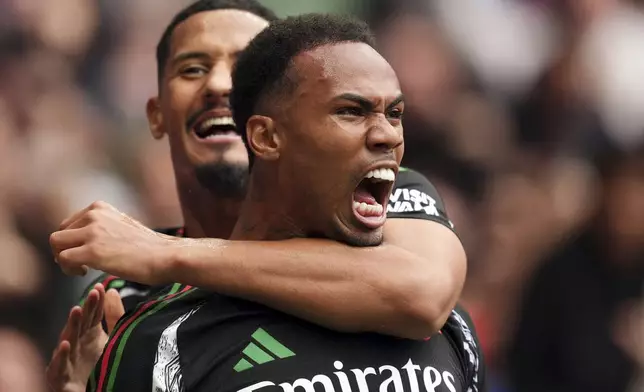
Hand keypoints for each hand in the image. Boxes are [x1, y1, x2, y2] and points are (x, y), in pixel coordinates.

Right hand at [45, 284, 124, 391]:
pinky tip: (65, 344)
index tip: (101, 286)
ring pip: (68, 341)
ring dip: (71, 326)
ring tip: (77, 310)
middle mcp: (76, 344)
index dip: (96, 301)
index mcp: (89, 334)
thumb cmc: (99, 365)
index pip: (92, 314)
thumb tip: (111, 291)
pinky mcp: (60, 378)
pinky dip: (61, 356)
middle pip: (80, 324)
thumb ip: (114, 316)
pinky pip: (59, 366)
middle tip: (92, 294)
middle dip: (85, 308)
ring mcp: (67, 360)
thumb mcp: (112, 339)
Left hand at [49, 201, 174, 284]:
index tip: (84, 253)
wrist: (165, 256)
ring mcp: (92, 232)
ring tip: (81, 269)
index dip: (72, 241)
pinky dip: (69, 269)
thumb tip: (84, 239)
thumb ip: (102, 227)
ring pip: (56, 243)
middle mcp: (93, 215)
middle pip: (59, 233)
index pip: (69, 223)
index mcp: (100, 208)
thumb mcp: (121, 225)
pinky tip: (85, 272)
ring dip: (63, 259)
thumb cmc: (148, 247)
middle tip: (80, 264)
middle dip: (64, 250)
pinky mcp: (92, 251)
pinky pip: (63, 259)